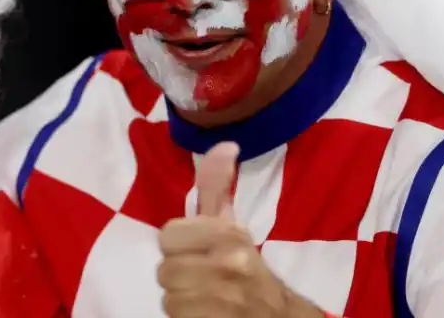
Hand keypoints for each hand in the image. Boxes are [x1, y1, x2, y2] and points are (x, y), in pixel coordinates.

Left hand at [157, 142, 323, 317]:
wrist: (279, 317)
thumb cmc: (247, 267)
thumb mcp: (232, 224)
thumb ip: (216, 185)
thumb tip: (225, 143)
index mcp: (228, 234)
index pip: (167, 235)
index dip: (179, 245)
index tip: (198, 250)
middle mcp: (228, 264)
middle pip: (164, 269)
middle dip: (180, 274)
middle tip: (202, 276)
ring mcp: (223, 299)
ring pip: (168, 296)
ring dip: (182, 299)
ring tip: (205, 296)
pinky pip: (175, 317)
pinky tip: (206, 313)